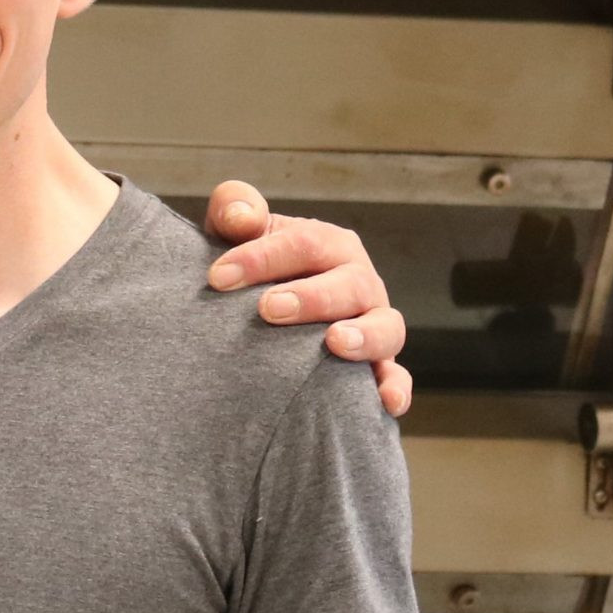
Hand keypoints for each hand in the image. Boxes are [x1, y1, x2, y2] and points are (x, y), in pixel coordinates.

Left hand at [204, 181, 410, 417]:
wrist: (253, 310)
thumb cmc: (249, 267)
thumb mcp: (234, 233)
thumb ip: (234, 210)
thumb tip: (242, 217)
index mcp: (328, 244)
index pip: (303, 244)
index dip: (261, 257)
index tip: (218, 277)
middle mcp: (358, 282)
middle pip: (349, 284)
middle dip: (311, 296)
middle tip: (268, 308)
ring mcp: (371, 324)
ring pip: (386, 327)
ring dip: (364, 336)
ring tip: (334, 343)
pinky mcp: (375, 364)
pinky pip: (394, 376)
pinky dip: (394, 387)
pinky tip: (384, 402)